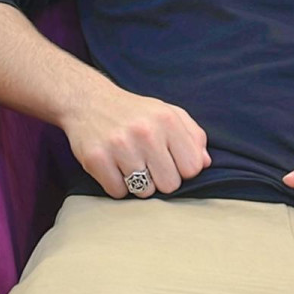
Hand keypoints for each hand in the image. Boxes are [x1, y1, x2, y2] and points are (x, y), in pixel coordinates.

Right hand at [62, 81, 211, 199]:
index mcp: (167, 119)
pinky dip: (117, 184)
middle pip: (170, 185)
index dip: (183, 169)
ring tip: (130, 162)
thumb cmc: (134, 112)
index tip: (171, 161)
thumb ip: (192, 135)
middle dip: (161, 179)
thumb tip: (205, 163)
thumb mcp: (167, 113)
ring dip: (138, 183)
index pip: (192, 167)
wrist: (88, 101)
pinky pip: (118, 193)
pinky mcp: (96, 159)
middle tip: (148, 163)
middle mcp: (146, 132)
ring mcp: (120, 146)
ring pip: (144, 192)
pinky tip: (114, 166)